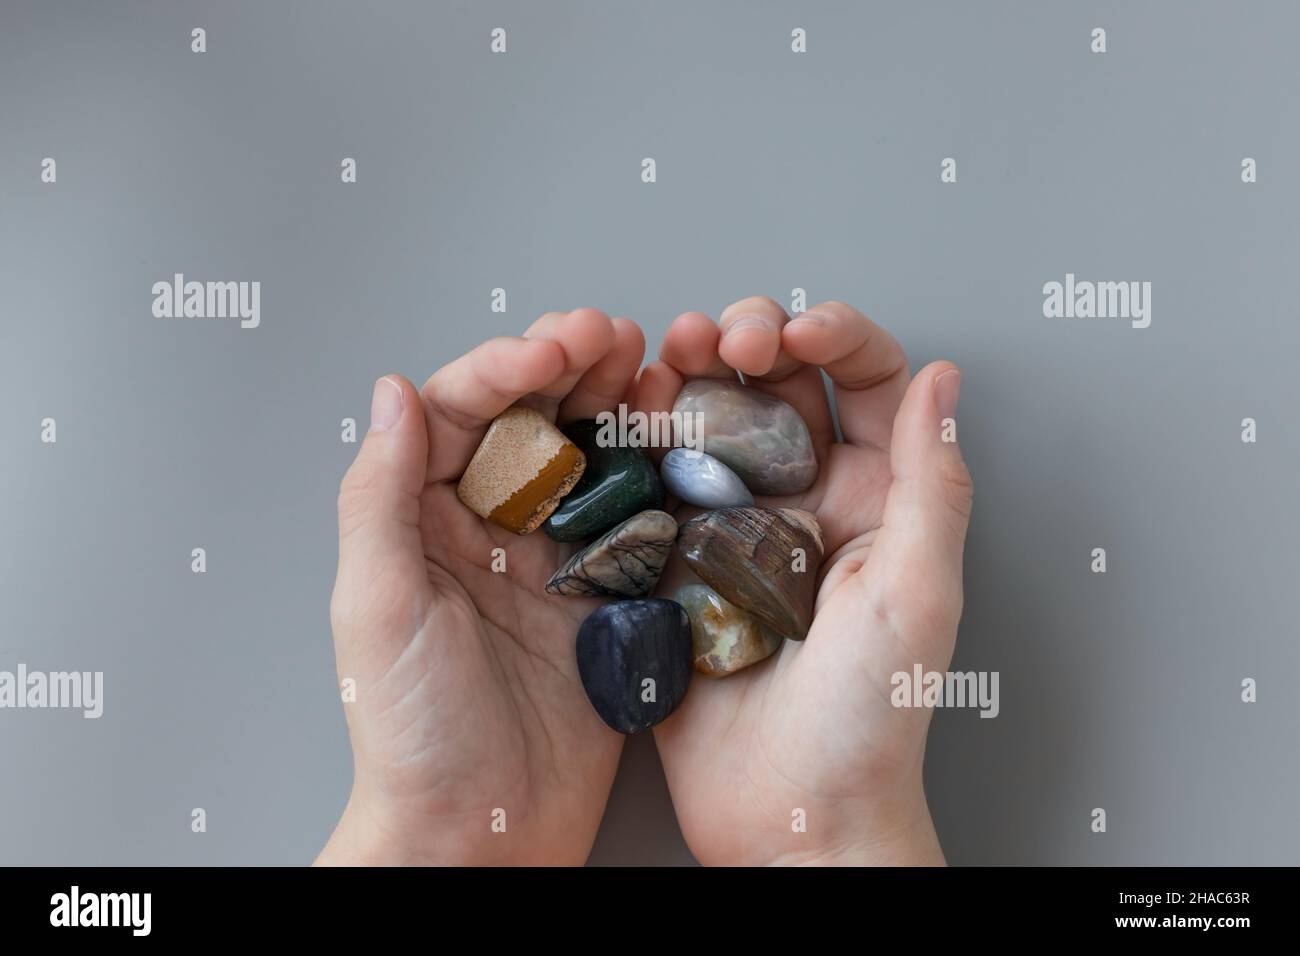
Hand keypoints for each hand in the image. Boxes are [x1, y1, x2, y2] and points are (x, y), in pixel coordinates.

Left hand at [317, 309, 645, 864]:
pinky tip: (672, 436)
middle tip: (610, 338)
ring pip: (584, 455)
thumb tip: (393, 392)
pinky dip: (653, 469)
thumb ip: (379, 494)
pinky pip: (631, 514)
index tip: (549, 354)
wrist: (482, 827)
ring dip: (612, 403)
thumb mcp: (378, 604)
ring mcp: (550, 557)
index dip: (503, 370)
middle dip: (567, 367)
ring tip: (645, 366)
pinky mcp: (604, 593)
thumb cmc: (412, 731)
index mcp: (421, 519)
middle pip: (527, 420)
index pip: (459, 414)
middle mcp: (486, 527)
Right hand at [639, 297, 971, 865]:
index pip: (867, 384)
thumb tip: (943, 378)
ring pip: (712, 424)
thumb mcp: (916, 594)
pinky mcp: (679, 566)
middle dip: (748, 340)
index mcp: (876, 502)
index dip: (833, 336)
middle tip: (716, 339)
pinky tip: (628, 419)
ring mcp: (738, 533)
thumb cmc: (869, 723)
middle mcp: (808, 505)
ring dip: (689, 378)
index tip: (792, 333)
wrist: (791, 819)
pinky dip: (640, 442)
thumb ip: (929, 485)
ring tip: (665, 363)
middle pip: (781, 387)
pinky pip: (659, 485)